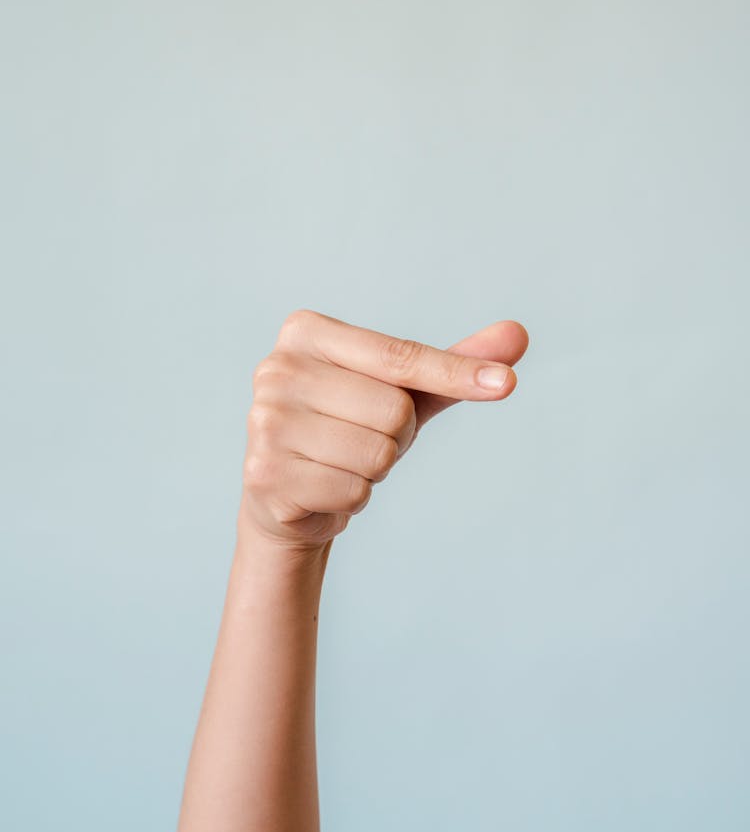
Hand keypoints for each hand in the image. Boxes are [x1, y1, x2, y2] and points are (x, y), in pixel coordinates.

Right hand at [238, 309, 529, 550]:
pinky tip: (323, 487)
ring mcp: (265, 421)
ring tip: (341, 463)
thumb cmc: (349, 427)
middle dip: (395, 437)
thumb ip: (454, 363)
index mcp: (305, 332)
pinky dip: (352, 499)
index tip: (507, 384)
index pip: (399, 356)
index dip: (456, 373)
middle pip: (393, 410)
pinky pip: (353, 491)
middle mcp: (278, 369)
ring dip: (374, 470)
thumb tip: (518, 334)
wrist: (287, 493)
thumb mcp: (403, 391)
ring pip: (377, 454)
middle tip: (360, 439)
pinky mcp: (264, 473)